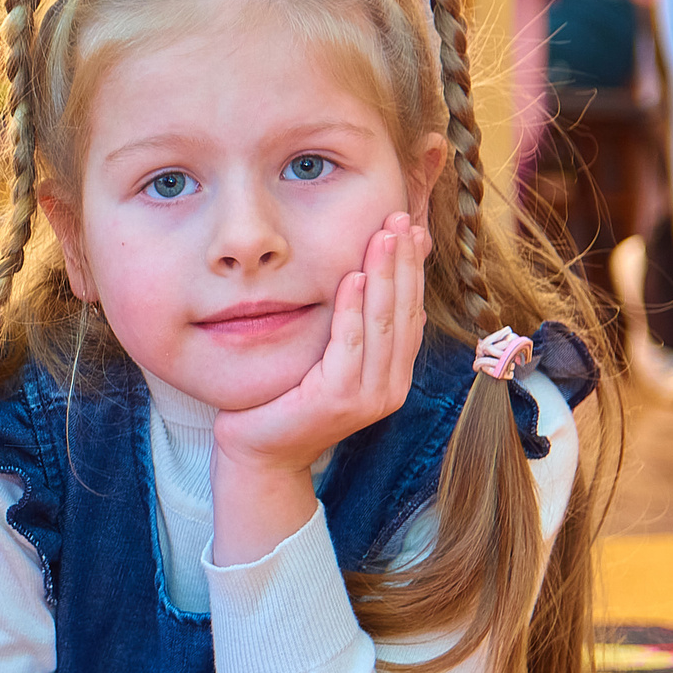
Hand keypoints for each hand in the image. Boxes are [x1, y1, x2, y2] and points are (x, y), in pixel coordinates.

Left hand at [213, 213, 429, 478]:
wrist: (259, 454)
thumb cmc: (284, 401)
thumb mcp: (325, 360)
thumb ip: (348, 331)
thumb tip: (361, 278)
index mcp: (392, 375)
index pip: (410, 312)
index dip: (413, 270)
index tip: (413, 230)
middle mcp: (390, 387)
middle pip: (403, 312)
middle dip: (404, 262)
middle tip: (401, 218)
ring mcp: (369, 397)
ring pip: (382, 323)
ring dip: (384, 275)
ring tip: (384, 235)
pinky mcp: (338, 400)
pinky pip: (349, 344)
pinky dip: (352, 309)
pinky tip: (352, 276)